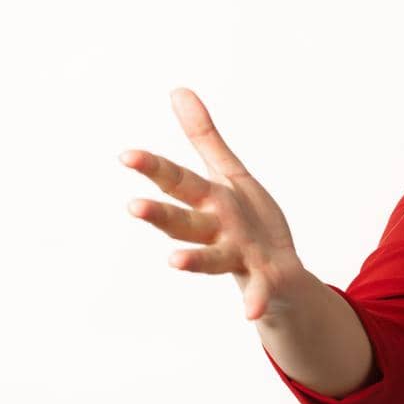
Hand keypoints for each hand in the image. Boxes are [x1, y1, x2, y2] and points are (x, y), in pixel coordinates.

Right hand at [120, 88, 305, 321]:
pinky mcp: (264, 279)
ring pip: (212, 257)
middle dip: (159, 214)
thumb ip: (203, 137)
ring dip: (193, 259)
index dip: (153, 169)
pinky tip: (251, 313)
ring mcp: (237, 257)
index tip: (126, 155)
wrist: (278, 275)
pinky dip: (254, 301)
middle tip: (132, 207)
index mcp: (207, 201)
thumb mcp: (228, 174)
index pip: (176, 181)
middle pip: (183, 220)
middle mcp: (215, 231)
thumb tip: (178, 89)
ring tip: (174, 261)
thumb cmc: (247, 220)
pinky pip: (258, 291)